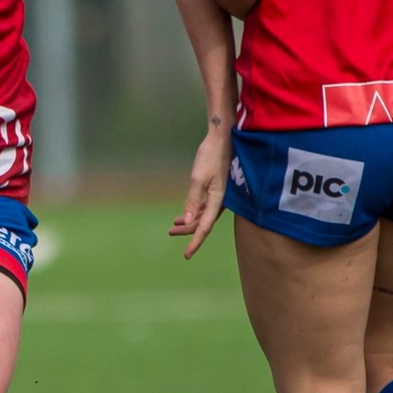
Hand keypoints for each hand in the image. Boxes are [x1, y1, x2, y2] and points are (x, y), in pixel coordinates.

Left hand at [168, 129, 229, 258]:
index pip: (205, 227)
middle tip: (170, 233)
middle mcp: (221, 201)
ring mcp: (219, 196)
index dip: (195, 242)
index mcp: (218, 200)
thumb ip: (192, 199)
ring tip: (173, 227)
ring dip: (189, 222)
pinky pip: (205, 207)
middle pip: (203, 223)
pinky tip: (183, 215)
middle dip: (188, 231)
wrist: (222, 137)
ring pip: (203, 216)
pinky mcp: (216, 189)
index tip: (187, 255)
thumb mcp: (198, 177)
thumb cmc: (211, 155)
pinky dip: (194, 212)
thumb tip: (186, 220)